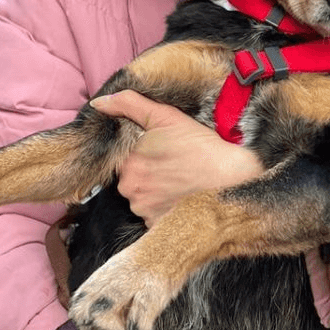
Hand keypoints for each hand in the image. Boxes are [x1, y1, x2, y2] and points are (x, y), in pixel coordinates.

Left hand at [90, 90, 263, 226]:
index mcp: (128, 163)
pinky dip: (161, 205)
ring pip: (139, 196)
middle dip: (144, 170)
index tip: (160, 149)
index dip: (140, 151)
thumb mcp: (165, 116)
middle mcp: (130, 189)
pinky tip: (178, 194)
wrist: (231, 176)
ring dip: (152, 189)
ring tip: (177, 179)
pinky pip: (151, 213)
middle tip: (170, 162)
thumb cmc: (200, 145)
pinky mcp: (157, 225)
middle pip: (129, 178)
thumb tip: (99, 104)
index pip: (123, 157)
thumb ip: (128, 104)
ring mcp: (144, 210)